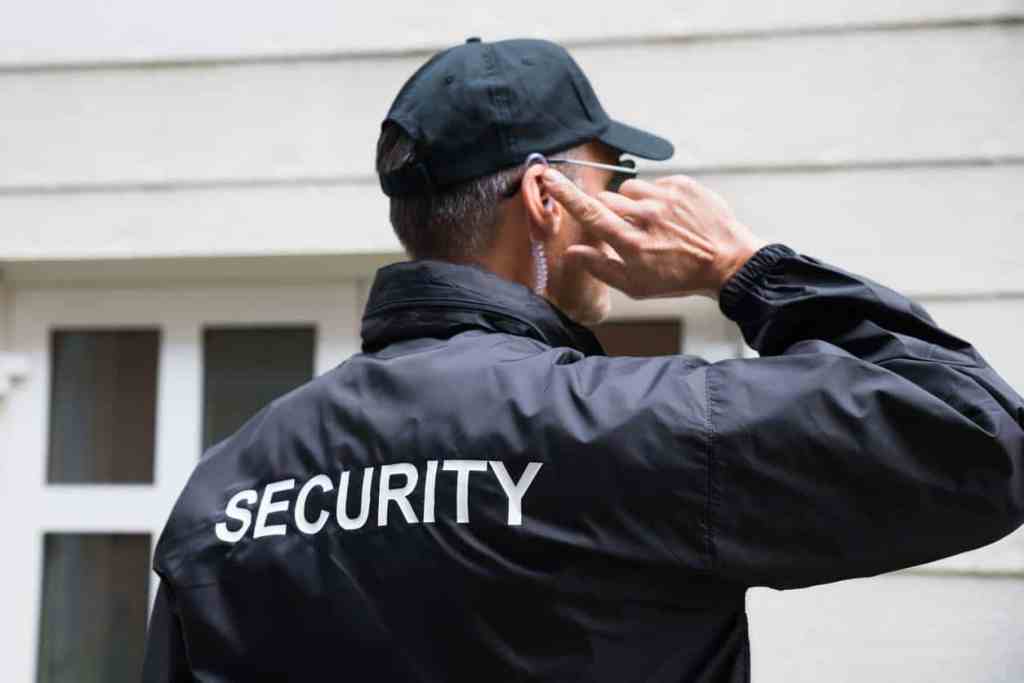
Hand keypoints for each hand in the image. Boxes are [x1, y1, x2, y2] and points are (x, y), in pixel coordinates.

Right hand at [542, 169, 768, 299]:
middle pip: (606, 199)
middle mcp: (646, 217)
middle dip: (608, 211)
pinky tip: (670, 216)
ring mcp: (666, 198)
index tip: (549, 177)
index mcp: (631, 243)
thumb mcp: (636, 285)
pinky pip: (655, 183)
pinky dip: (656, 197)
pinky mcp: (683, 185)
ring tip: (651, 222)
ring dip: (632, 203)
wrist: (727, 263)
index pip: (590, 213)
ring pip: (629, 189)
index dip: (566, 195)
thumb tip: (571, 253)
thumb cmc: (678, 278)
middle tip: (626, 229)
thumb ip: (600, 267)